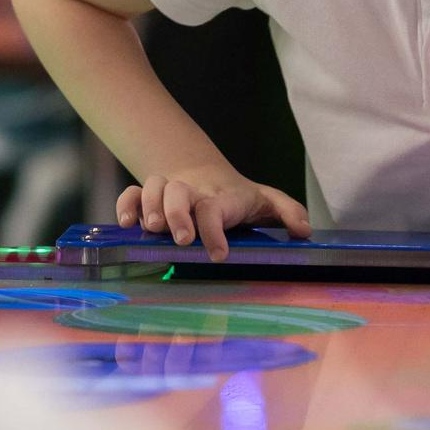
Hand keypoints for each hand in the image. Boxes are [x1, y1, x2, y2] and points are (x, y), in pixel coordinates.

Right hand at [117, 165, 310, 261]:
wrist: (208, 174)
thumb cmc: (239, 196)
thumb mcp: (267, 200)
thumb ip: (288, 211)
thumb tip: (305, 231)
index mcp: (220, 196)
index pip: (214, 208)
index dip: (214, 231)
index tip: (219, 255)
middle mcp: (191, 192)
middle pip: (178, 191)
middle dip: (177, 213)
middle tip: (182, 238)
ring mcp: (167, 192)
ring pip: (152, 187)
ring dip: (150, 207)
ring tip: (153, 229)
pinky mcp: (148, 198)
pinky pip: (131, 194)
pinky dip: (125, 205)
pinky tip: (125, 224)